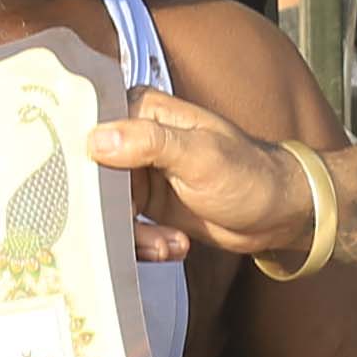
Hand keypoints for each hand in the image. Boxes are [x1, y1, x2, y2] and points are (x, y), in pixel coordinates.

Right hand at [88, 85, 322, 267]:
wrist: (278, 214)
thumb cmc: (249, 174)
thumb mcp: (201, 155)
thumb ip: (150, 143)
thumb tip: (97, 140)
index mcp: (141, 111)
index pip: (88, 126)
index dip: (78, 159)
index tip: (80, 191)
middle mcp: (132, 139)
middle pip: (89, 175)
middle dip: (109, 212)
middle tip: (137, 229)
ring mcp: (136, 175)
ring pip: (104, 208)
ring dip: (134, 236)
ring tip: (169, 244)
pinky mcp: (144, 206)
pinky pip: (123, 228)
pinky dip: (144, 245)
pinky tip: (175, 245)